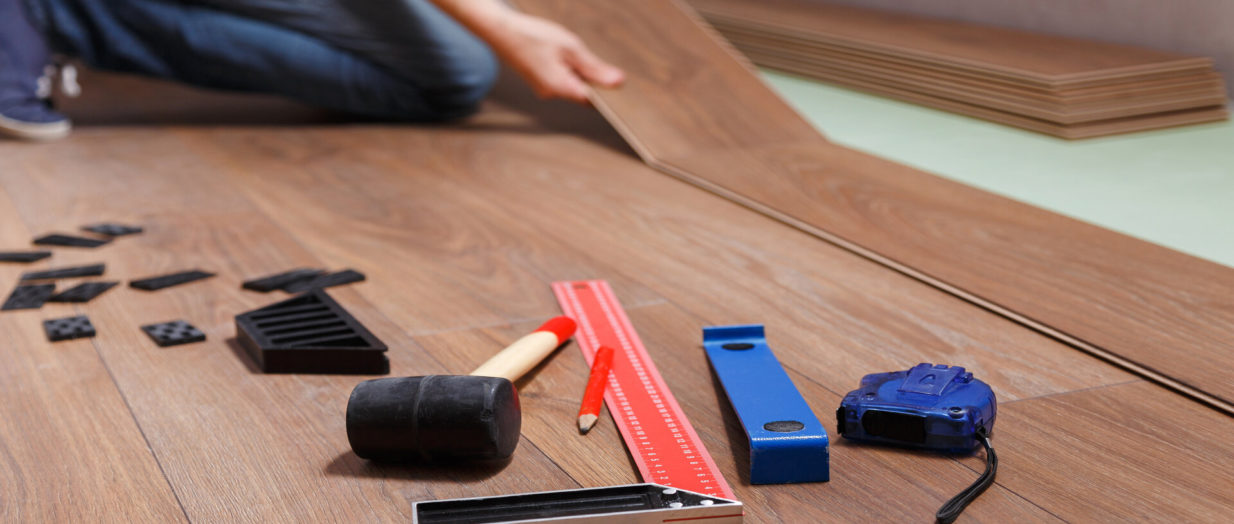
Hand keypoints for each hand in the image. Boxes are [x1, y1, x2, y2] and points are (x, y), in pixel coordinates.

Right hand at [485, 12, 624, 103]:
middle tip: (593, 57)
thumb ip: (594, 67)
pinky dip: (567, 67)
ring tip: (571, 50)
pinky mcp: (539, 80)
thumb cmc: (532, 36)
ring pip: (572, 83)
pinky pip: (561, 78)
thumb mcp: (570, 47)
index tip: (619, 84)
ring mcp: (544, 88)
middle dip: (593, 78)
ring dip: (578, 70)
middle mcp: (551, 94)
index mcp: (560, 88)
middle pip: (583, 92)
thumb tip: (617, 83)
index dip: (607, 94)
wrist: (500, 30)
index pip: (593, 101)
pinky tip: (561, 52)